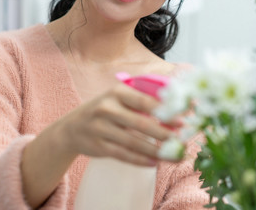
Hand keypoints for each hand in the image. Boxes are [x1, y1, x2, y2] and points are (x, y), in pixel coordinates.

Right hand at [61, 83, 181, 165]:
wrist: (72, 127)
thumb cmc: (105, 110)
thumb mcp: (119, 98)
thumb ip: (142, 100)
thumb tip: (174, 110)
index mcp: (117, 92)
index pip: (145, 101)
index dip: (166, 111)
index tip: (183, 121)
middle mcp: (107, 108)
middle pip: (141, 123)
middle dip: (164, 134)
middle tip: (182, 141)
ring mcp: (101, 128)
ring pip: (133, 142)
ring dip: (156, 151)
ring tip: (173, 156)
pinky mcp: (98, 146)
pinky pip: (123, 155)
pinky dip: (140, 160)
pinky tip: (154, 163)